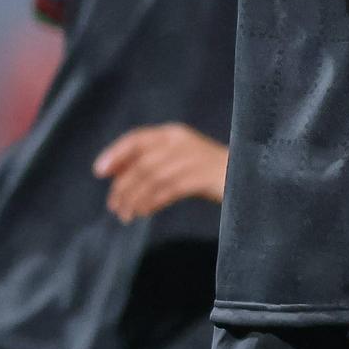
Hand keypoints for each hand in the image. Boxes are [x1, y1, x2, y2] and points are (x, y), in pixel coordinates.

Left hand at [95, 124, 230, 221]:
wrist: (249, 177)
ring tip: (126, 215)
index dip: (115, 154)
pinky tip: (144, 212)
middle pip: (142, 162)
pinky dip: (153, 201)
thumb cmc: (210, 171)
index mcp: (174, 133)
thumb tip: (116, 174)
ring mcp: (194, 158)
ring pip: (153, 177)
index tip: (99, 172)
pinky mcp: (203, 176)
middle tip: (114, 206)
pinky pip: (169, 189)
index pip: (137, 138)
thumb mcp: (178, 160)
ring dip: (135, 198)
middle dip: (123, 186)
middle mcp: (182, 142)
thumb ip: (152, 162)